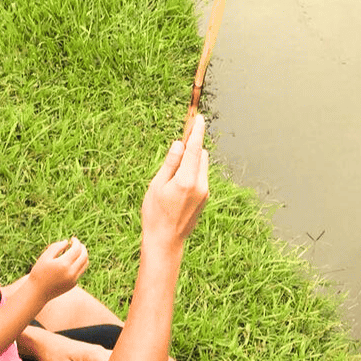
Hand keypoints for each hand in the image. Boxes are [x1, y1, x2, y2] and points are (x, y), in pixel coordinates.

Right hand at [27, 236, 88, 300]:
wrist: (37, 292)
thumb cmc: (39, 272)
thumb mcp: (45, 257)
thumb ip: (56, 247)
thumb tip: (67, 242)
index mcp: (64, 264)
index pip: (77, 249)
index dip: (76, 242)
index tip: (73, 239)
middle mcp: (71, 272)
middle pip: (84, 256)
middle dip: (82, 248)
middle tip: (77, 244)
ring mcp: (74, 279)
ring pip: (85, 264)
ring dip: (83, 256)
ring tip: (77, 251)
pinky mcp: (73, 284)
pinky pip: (81, 271)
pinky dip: (80, 264)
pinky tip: (72, 261)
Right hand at [141, 114, 209, 248]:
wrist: (165, 241)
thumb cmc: (155, 213)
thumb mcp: (157, 185)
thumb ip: (170, 163)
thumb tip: (179, 144)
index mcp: (186, 179)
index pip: (195, 149)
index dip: (197, 132)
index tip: (199, 119)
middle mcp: (200, 185)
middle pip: (200, 155)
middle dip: (190, 148)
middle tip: (175, 149)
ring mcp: (205, 193)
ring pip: (201, 167)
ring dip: (191, 162)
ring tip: (171, 176)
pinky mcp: (205, 199)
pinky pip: (200, 178)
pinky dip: (192, 173)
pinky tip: (176, 186)